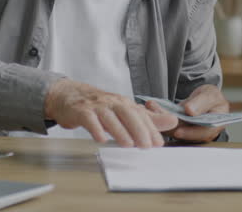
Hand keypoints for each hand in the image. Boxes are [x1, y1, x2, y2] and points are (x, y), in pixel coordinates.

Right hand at [44, 78, 177, 147]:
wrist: (69, 95)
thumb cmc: (99, 106)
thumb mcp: (124, 111)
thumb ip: (147, 118)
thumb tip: (172, 121)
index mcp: (124, 103)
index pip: (140, 115)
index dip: (151, 129)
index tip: (159, 143)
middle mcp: (112, 102)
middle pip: (128, 114)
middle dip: (139, 130)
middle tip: (147, 146)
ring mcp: (96, 106)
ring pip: (110, 117)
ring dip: (119, 131)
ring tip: (128, 145)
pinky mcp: (81, 111)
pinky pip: (89, 119)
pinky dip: (95, 128)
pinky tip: (101, 139)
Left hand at [155, 84, 229, 142]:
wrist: (204, 100)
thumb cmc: (212, 98)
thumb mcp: (210, 95)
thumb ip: (202, 102)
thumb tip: (190, 111)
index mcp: (213, 127)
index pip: (203, 133)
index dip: (190, 133)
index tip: (178, 131)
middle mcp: (199, 134)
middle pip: (184, 133)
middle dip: (168, 125)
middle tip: (156, 113)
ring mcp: (187, 133)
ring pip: (172, 129)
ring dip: (160, 119)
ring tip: (150, 106)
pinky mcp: (177, 129)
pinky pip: (167, 125)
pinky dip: (159, 116)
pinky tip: (150, 107)